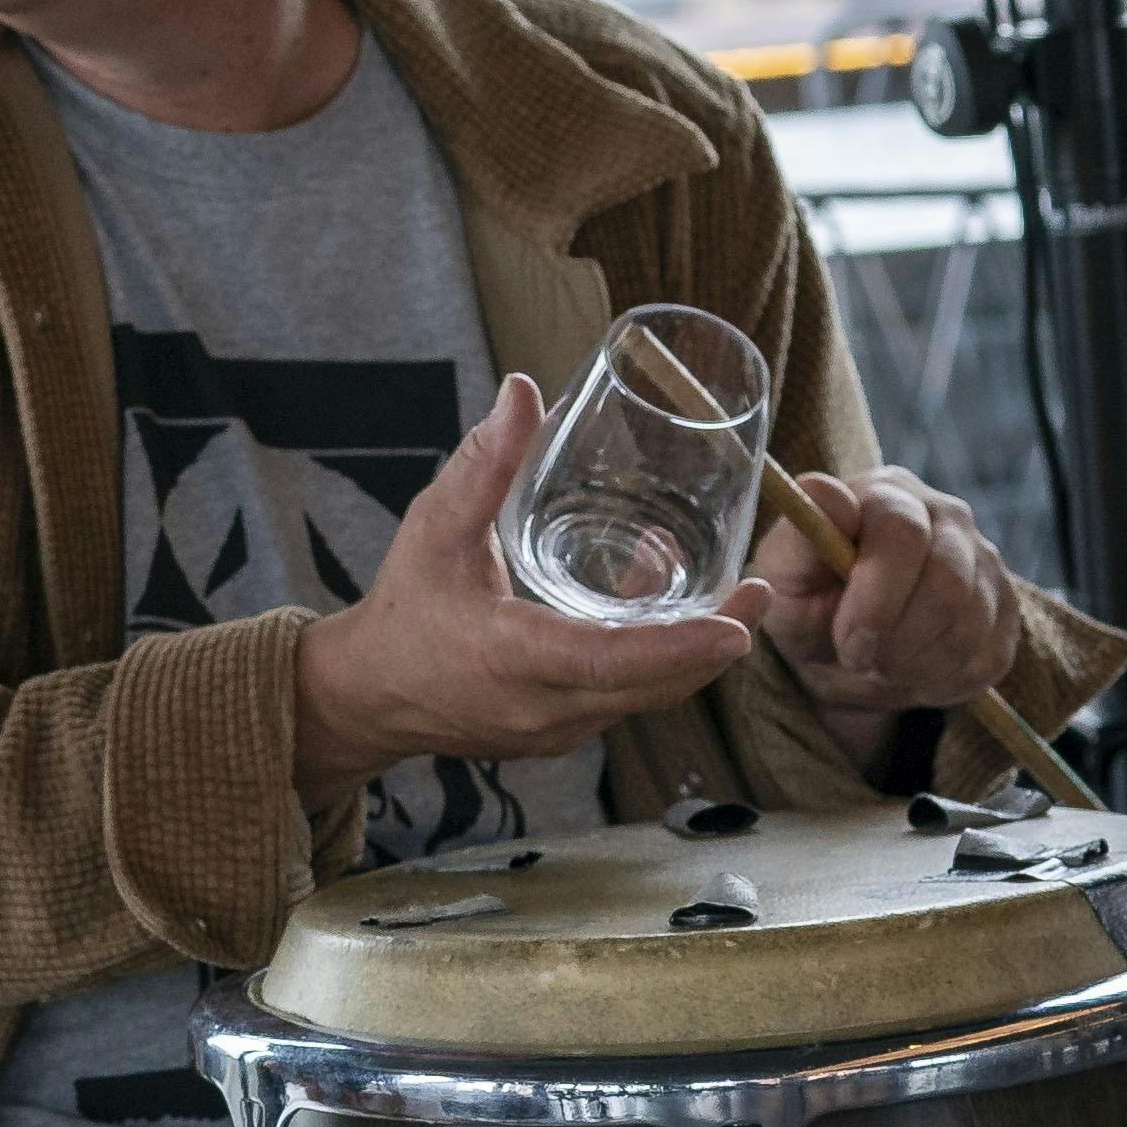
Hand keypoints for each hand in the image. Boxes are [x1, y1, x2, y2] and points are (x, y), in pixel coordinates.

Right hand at [293, 374, 771, 790]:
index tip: (735, 626)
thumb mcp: (436, 529)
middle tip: (757, 591)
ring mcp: (555, 730)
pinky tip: (654, 606)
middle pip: (654, 686)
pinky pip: (625, 700)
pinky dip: (654, 662)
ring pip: (646, 696)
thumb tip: (524, 392)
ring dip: (686, 648)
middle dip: (715, 641)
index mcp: (511, 657)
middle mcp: (542, 706)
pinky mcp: (560, 735)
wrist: (368, 693)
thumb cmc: (404, 607)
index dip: (678, 645)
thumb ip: (485, 464)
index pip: (610, 661)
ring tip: (718, 588)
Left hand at [745, 464, 1019, 738]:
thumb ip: (798, 537)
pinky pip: (990, 655)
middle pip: (948, 584)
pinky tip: (913, 673)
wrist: (841, 651)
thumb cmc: (807, 605)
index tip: (848, 641)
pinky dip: (945, 681)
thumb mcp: (783, 579)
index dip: (877, 598)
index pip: (903, 534)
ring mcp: (985, 559)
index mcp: (887, 494)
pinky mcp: (1006, 606)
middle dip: (898, 639)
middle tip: (860, 658)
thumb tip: (821, 490)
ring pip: (972, 623)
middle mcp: (946, 515)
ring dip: (918, 663)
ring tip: (881, 665)